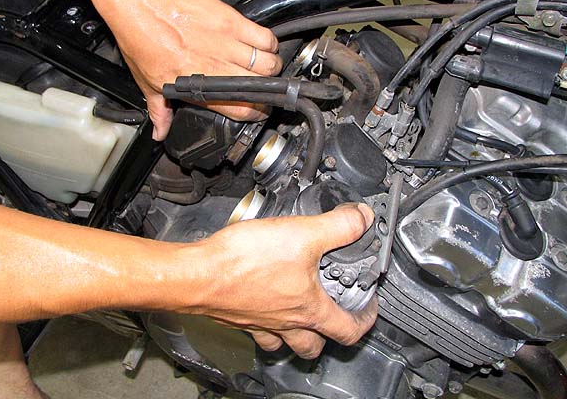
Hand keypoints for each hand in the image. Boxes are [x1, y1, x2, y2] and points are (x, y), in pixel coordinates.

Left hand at [105, 0, 282, 139]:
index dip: (255, 114)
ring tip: (262, 65)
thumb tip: (159, 133)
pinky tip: (261, 45)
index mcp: (200, 88)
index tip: (255, 109)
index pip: (243, 110)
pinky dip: (269, 43)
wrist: (142, 4)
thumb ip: (160, 111)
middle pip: (263, 87)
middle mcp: (218, 68)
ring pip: (269, 63)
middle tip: (261, 87)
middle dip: (266, 91)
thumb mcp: (148, 83)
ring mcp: (228, 44)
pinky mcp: (232, 21)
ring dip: (270, 67)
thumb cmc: (142, 39)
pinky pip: (265, 36)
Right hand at [184, 203, 377, 358]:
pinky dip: (264, 323)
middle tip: (334, 316)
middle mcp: (285, 323)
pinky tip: (263, 303)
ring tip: (300, 316)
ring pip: (284, 344)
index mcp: (308, 309)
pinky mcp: (237, 315)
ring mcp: (259, 323)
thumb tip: (362, 219)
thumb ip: (338, 226)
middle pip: (313, 347)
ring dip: (295, 336)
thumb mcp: (303, 233)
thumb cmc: (244, 261)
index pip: (349, 330)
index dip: (365, 320)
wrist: (198, 272)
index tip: (368, 308)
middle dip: (328, 336)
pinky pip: (256, 330)